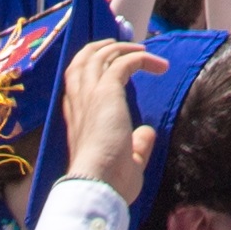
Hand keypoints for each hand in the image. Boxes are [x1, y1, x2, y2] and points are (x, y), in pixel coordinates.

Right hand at [56, 39, 169, 201]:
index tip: (109, 70)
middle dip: (98, 50)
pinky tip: (155, 62)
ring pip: (98, 56)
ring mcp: (89, 94)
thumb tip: (147, 132)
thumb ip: (137, 145)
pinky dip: (138, 57)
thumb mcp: (128, 161)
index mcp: (77, 119)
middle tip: (118, 47)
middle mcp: (78, 102)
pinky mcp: (106, 91)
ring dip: (119, 48)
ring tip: (139, 48)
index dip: (89, 72)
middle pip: (81, 62)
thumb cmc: (110, 181)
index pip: (75, 86)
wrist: (98, 182)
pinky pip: (122, 62)